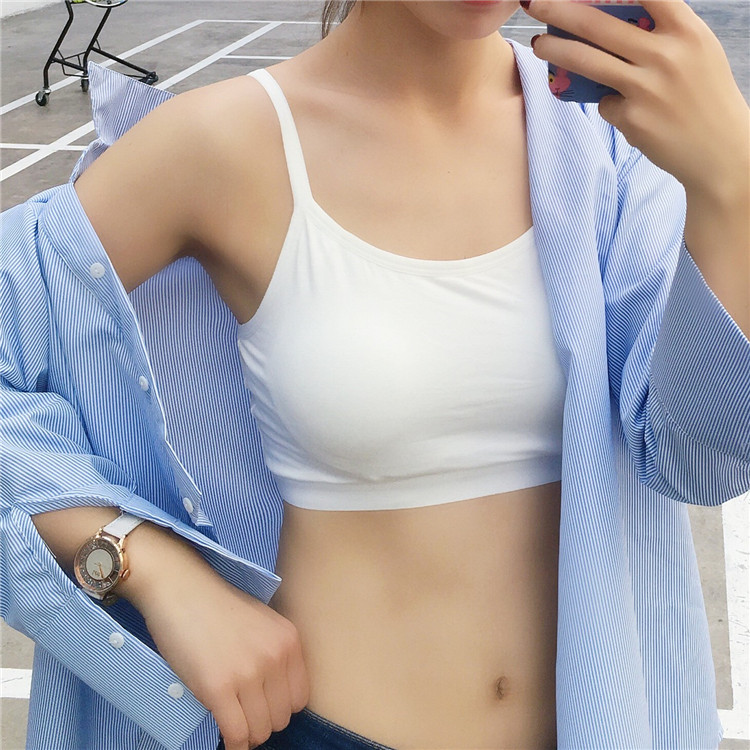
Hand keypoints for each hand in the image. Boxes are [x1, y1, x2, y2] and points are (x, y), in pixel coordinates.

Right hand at [139, 568, 309, 749]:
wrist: (180, 589)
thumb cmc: (215, 607)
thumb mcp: (261, 624)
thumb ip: (273, 655)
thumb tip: (274, 700)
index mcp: (289, 640)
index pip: (300, 698)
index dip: (280, 707)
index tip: (263, 706)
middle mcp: (275, 656)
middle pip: (281, 717)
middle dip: (262, 721)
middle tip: (243, 714)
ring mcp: (248, 672)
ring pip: (260, 731)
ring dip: (247, 734)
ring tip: (233, 723)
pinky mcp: (218, 688)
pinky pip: (236, 734)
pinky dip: (232, 743)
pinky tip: (226, 739)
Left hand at [520, 0, 748, 199]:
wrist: (719, 149)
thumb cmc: (704, 95)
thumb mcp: (697, 51)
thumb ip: (663, 33)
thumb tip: (612, 18)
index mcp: (686, 31)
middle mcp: (666, 55)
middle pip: (599, 25)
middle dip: (561, 11)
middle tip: (537, 4)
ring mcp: (646, 87)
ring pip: (587, 61)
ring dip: (556, 50)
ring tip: (540, 45)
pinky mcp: (632, 118)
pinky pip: (604, 103)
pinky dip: (609, 104)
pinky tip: (631, 112)